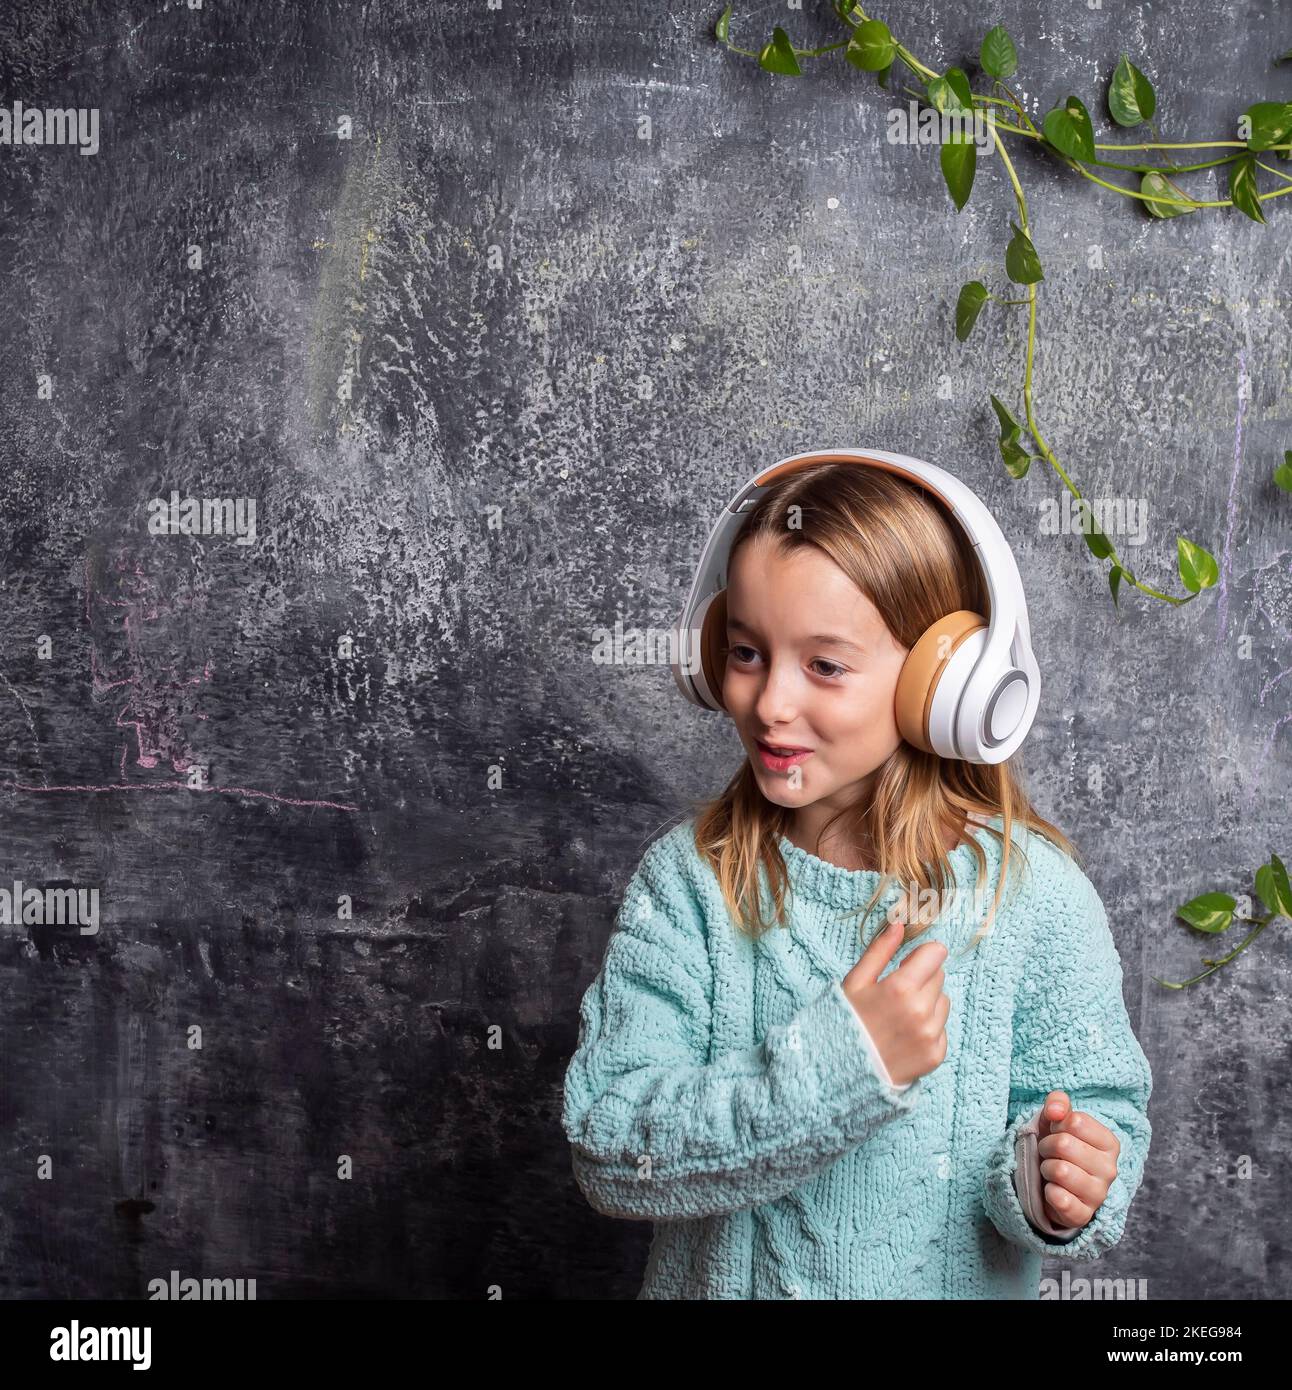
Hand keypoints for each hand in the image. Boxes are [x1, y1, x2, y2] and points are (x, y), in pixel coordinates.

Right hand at [842, 915, 948, 1086]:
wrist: (841, 1071)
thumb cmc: (845, 1020)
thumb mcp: (855, 981)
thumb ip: (880, 951)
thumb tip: (899, 924)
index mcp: (901, 988)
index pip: (937, 954)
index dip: (921, 955)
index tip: (906, 964)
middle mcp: (921, 1011)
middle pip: (939, 976)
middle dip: (921, 978)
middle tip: (896, 994)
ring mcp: (930, 1035)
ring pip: (943, 1001)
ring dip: (927, 1003)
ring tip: (900, 1016)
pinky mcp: (936, 1055)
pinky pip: (942, 1028)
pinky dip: (928, 1028)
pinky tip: (905, 1035)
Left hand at [1035, 1090, 1120, 1229]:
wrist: (1054, 1185)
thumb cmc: (1058, 1148)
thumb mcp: (1057, 1120)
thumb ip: (1058, 1103)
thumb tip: (1055, 1109)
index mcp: (1109, 1143)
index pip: (1074, 1121)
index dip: (1056, 1124)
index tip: (1057, 1133)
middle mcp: (1110, 1169)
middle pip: (1064, 1144)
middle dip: (1047, 1146)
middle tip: (1049, 1153)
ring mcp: (1099, 1194)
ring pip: (1059, 1170)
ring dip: (1046, 1168)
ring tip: (1051, 1171)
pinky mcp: (1084, 1215)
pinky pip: (1059, 1198)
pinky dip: (1048, 1191)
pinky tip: (1053, 1190)